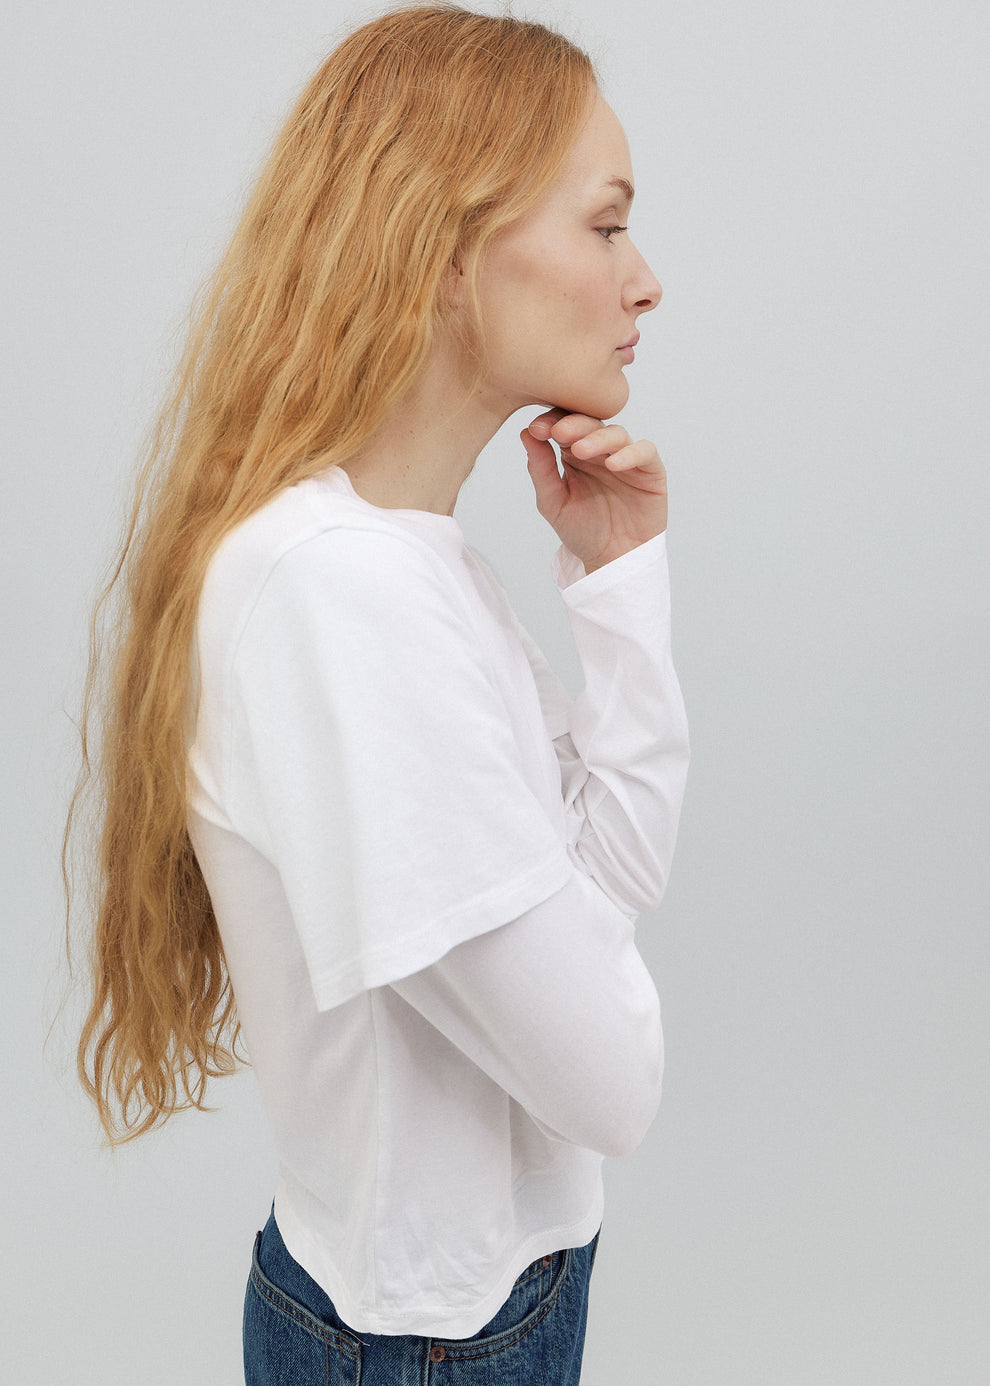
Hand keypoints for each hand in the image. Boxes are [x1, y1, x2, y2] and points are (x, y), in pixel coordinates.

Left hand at [520, 410, 667, 573]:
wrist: (611, 561)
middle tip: (558, 431)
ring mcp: (626, 458)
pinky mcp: (650, 471)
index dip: (551, 422)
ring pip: (616, 433)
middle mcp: (601, 451)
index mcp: (575, 454)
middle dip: (573, 424)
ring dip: (598, 438)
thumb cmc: (583, 532)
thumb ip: (540, 470)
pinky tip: (613, 464)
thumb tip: (526, 434)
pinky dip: (630, 453)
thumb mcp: (553, 503)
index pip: (564, 425)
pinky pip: (645, 452)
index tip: (536, 429)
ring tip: (581, 450)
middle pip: (590, 424)